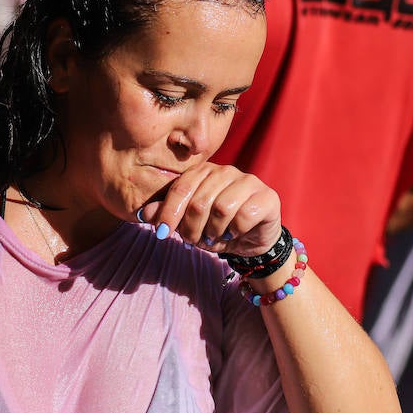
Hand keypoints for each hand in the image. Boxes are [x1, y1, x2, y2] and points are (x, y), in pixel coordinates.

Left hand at [137, 163, 281, 257]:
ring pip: (222, 208)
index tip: (161, 233)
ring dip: (214, 231)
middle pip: (199, 201)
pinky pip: (244, 215)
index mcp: (204, 171)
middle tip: (195, 240)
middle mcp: (226, 171)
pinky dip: (235, 231)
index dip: (169, 212)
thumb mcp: (188, 224)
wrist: (250, 241)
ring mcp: (249, 181)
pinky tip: (234, 233)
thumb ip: (167, 215)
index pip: (181, 188)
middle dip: (192, 228)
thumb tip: (145, 213)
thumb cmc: (216, 228)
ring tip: (215, 236)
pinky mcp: (267, 197)